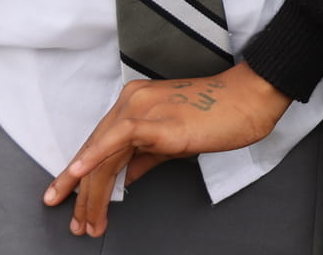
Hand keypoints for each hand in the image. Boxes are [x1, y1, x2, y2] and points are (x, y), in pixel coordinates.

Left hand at [43, 64, 289, 236]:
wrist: (249, 98)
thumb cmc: (220, 115)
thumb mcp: (173, 141)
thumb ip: (144, 157)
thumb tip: (123, 179)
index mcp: (135, 103)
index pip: (100, 145)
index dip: (82, 177)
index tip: (72, 202)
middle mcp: (132, 102)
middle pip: (96, 154)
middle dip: (82, 194)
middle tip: (77, 224)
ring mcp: (142, 108)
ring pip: (103, 155)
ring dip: (91, 194)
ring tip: (87, 222)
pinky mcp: (155, 119)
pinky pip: (117, 139)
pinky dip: (94, 157)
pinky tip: (78, 175)